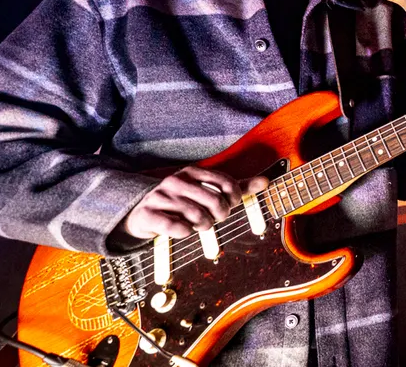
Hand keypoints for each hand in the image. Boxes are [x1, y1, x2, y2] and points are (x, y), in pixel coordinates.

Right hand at [120, 166, 267, 239]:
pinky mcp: (149, 214)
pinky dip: (184, 233)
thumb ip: (235, 187)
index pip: (226, 183)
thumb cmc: (181, 202)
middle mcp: (176, 181)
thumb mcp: (206, 190)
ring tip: (198, 225)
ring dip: (203, 226)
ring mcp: (161, 197)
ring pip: (197, 216)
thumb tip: (265, 181)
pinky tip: (182, 230)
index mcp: (193, 172)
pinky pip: (176, 227)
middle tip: (214, 219)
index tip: (231, 206)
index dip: (235, 199)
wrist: (140, 212)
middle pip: (215, 201)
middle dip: (220, 216)